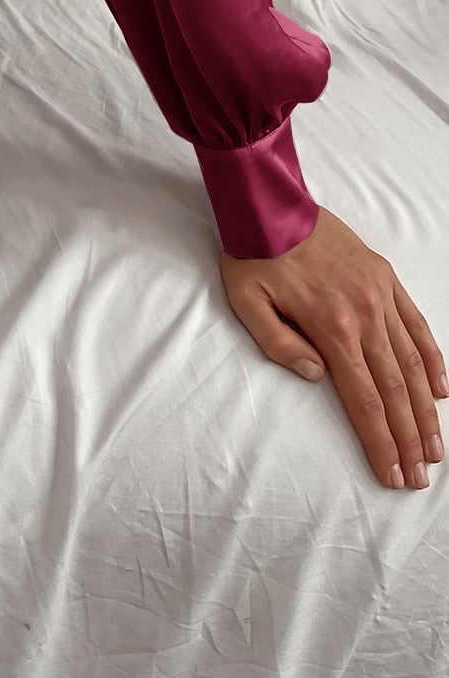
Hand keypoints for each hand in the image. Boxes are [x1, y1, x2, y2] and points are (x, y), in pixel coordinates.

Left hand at [219, 206, 446, 489]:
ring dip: (425, 408)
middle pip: (394, 388)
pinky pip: (416, 323)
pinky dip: (433, 357)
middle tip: (421, 476)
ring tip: (435, 446)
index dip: (381, 441)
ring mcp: (379, 295)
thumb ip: (281, 346)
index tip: (393, 473)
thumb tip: (318, 377)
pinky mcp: (384, 278)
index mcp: (331, 327)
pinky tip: (441, 389)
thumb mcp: (248, 304)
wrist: (270, 202)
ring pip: (411, 361)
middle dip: (409, 437)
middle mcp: (364, 314)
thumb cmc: (253, 255)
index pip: (364, 399)